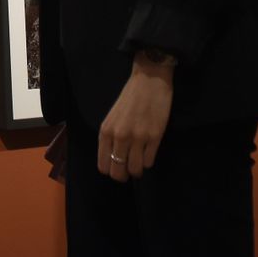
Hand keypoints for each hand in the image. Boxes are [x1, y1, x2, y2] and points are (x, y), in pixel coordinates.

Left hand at [99, 50, 173, 181]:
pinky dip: (148, 160)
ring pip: (135, 170)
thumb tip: (113, 160)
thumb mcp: (112, 118)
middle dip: (124, 175)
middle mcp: (119, 137)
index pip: (103, 166)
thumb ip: (110, 139)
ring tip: (140, 160)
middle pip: (118, 172)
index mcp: (105, 132)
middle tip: (130, 169)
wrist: (149, 81)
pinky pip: (149, 162)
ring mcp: (137, 138)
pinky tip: (149, 151)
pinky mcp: (154, 137)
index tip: (118, 167)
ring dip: (138, 169)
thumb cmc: (129, 99)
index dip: (111, 170)